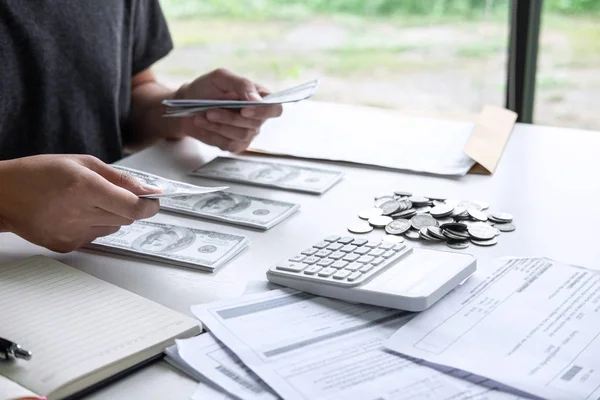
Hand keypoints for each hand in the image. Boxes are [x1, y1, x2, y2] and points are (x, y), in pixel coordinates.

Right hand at [0, 155, 160, 252]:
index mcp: (85, 188)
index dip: (150, 206)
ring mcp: (73, 233)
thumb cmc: (38, 174)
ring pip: (114, 227)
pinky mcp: (67, 246)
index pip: (134, 207)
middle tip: (116, 195)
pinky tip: (75, 214)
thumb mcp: (82, 164)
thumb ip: (120, 178)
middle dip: (130, 206)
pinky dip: (94, 225)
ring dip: (111, 215)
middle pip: (127, 218)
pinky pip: (96, 237)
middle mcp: (79, 213)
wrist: (3, 196)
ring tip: (87, 202)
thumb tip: (148, 190)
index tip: (154, 201)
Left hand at [177, 68, 282, 152]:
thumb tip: (257, 100)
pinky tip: (203, 124)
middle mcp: (257, 117)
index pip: (275, 109)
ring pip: (241, 135)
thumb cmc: (207, 88)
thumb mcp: (221, 77)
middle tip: (210, 111)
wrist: (187, 104)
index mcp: (260, 98)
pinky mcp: (235, 145)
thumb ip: (242, 84)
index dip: (263, 112)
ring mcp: (247, 133)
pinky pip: (229, 145)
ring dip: (219, 126)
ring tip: (203, 116)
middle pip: (255, 124)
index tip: (244, 110)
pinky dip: (213, 135)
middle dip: (231, 118)